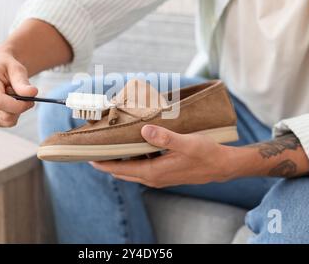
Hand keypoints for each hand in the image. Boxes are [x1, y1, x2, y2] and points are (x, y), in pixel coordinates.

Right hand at [0, 46, 37, 126]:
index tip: (31, 101)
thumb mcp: (17, 69)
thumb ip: (23, 82)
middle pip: (4, 116)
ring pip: (5, 122)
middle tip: (22, 95)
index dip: (18, 105)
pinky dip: (10, 115)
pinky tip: (7, 103)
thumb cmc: (7, 67)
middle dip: (19, 108)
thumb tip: (33, 93)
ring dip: (15, 112)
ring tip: (11, 97)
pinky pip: (3, 123)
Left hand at [91, 125, 236, 187]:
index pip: (120, 169)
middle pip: (121, 171)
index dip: (102, 163)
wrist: (222, 166)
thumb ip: (165, 138)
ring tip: (108, 146)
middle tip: (92, 148)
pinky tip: (132, 146)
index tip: (87, 155)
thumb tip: (144, 131)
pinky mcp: (164, 173)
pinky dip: (131, 160)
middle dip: (105, 162)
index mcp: (154, 172)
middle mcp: (153, 178)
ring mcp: (158, 176)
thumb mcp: (187, 143)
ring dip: (118, 161)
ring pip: (130, 170)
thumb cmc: (206, 154)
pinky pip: (141, 168)